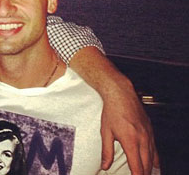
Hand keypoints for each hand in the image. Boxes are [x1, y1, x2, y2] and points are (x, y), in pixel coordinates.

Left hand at [69, 47, 158, 174]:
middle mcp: (142, 139)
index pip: (137, 167)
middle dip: (143, 173)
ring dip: (149, 168)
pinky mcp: (150, 129)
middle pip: (146, 165)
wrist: (120, 93)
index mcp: (130, 141)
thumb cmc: (112, 110)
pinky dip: (155, 158)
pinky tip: (154, 163)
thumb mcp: (106, 131)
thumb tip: (105, 165)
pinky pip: (155, 148)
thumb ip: (106, 151)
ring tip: (145, 173)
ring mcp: (148, 134)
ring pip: (152, 157)